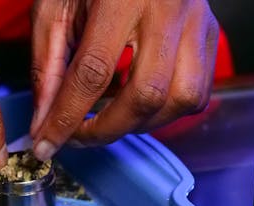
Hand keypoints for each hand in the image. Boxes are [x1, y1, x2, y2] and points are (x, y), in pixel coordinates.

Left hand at [30, 0, 218, 159]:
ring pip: (180, 100)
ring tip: (107, 119)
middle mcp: (168, 9)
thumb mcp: (55, 11)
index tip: (47, 145)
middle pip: (145, 95)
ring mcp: (197, 23)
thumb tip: (44, 121)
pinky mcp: (209, 35)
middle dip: (105, 130)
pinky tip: (135, 104)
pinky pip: (196, 94)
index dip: (67, 118)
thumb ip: (48, 67)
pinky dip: (163, 113)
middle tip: (77, 138)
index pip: (93, 72)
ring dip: (138, 125)